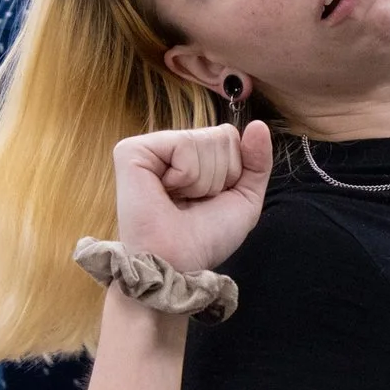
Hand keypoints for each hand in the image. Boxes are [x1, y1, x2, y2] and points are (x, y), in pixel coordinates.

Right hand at [111, 121, 271, 275]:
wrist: (179, 263)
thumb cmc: (205, 238)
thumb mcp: (245, 198)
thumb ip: (258, 161)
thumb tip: (258, 125)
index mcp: (190, 156)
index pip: (229, 136)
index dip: (232, 172)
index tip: (209, 200)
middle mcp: (168, 147)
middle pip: (221, 135)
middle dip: (219, 176)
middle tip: (193, 203)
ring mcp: (148, 147)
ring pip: (206, 140)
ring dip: (203, 181)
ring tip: (178, 201)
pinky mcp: (131, 151)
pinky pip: (184, 144)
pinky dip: (187, 176)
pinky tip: (166, 192)